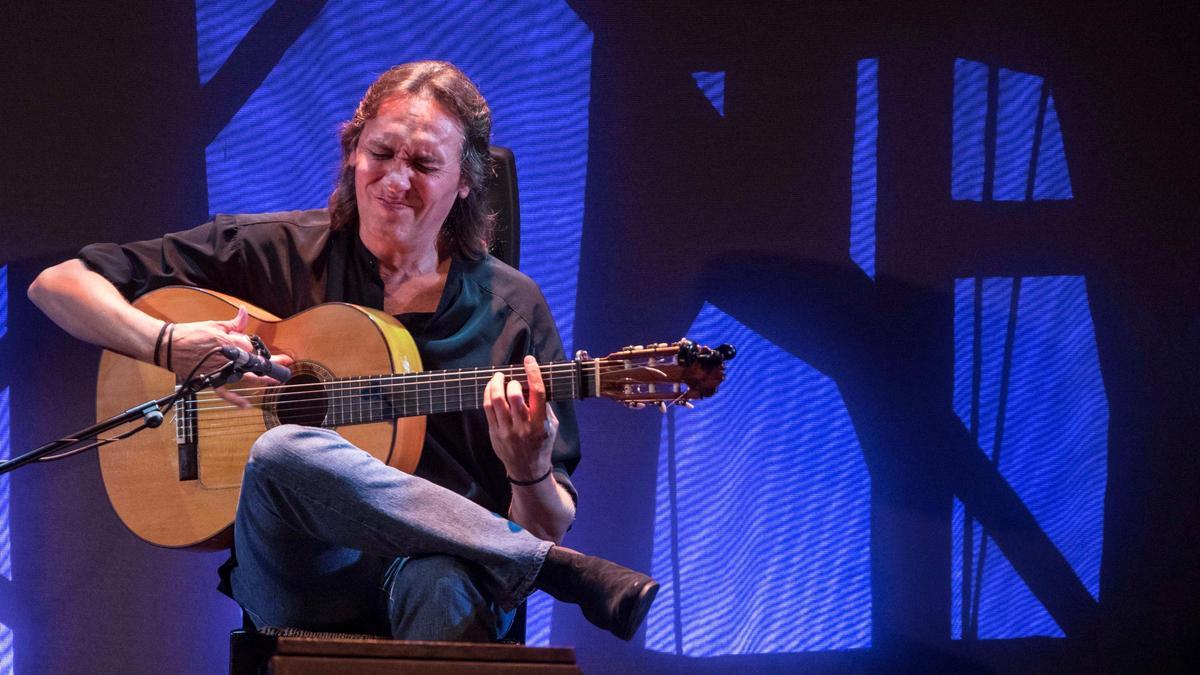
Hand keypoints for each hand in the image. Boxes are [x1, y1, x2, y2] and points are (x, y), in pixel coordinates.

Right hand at [168, 306, 292, 407]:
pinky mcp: (211, 380)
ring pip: (245, 376)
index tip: (279, 354)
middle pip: (254, 362)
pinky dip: (235, 399)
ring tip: (276, 381)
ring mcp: (220, 370)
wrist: (168, 345)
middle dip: (272, 364)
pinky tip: (246, 405)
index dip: (262, 349)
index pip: (252, 346)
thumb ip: (234, 322)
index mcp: (230, 342)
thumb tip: (244, 312)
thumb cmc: (191, 333)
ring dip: (262, 380)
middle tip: (286, 364)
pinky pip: (224, 392)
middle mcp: (228, 358)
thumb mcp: (215, 324)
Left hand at [483, 355, 558, 481]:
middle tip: (512, 379)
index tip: (529, 360)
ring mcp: (506, 430)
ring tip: (498, 376)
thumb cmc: (542, 445)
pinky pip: (487, 408)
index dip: (533, 373)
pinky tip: (491, 387)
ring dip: (496, 383)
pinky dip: (488, 393)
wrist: (527, 470)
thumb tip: (536, 384)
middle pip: (513, 396)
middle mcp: (523, 427)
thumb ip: (546, 407)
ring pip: (496, 400)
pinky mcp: (494, 432)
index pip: (537, 393)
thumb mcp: (553, 427)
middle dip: (512, 382)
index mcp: (541, 424)